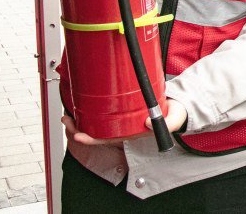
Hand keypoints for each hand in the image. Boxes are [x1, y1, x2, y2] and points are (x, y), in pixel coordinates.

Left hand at [62, 99, 186, 146]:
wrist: (178, 107)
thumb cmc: (173, 116)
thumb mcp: (172, 121)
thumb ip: (164, 125)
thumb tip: (148, 124)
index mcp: (131, 133)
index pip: (107, 140)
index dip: (91, 139)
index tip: (78, 135)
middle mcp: (123, 128)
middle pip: (96, 132)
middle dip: (78, 128)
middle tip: (66, 119)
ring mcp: (121, 120)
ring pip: (96, 124)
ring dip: (81, 121)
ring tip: (68, 114)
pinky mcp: (122, 110)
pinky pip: (102, 114)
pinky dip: (90, 111)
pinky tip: (83, 106)